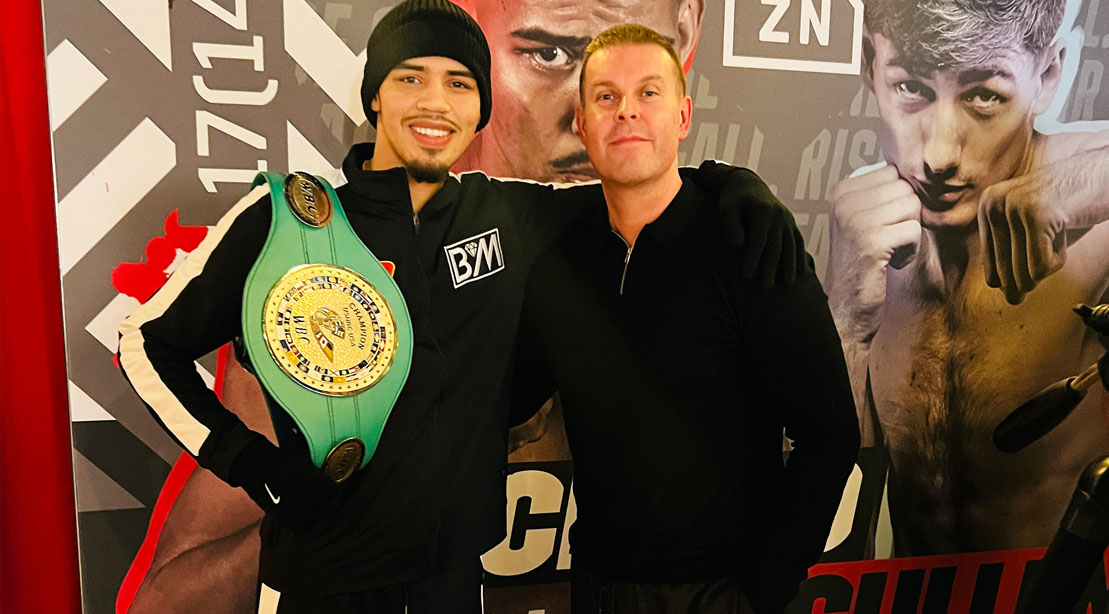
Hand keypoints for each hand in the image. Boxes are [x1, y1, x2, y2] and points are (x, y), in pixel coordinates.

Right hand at [229, 436, 339, 534]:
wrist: (258, 466)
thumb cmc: (280, 460)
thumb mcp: (304, 461)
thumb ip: (316, 472)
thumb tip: (326, 476)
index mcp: (321, 481)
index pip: (336, 494)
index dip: (330, 494)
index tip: (325, 493)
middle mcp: (314, 496)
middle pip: (327, 508)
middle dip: (322, 505)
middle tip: (313, 502)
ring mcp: (301, 509)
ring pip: (318, 520)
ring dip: (313, 516)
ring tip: (306, 511)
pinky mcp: (288, 520)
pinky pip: (305, 530)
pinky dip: (303, 527)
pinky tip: (298, 520)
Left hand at [692, 161, 807, 286]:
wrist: (747, 183)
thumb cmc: (732, 199)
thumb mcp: (726, 208)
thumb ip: (730, 225)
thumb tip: (738, 244)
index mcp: (762, 212)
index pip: (758, 241)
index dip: (752, 259)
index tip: (746, 276)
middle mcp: (778, 216)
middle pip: (775, 246)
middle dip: (771, 268)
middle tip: (766, 287)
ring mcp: (786, 218)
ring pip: (790, 245)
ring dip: (789, 265)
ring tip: (787, 284)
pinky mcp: (790, 221)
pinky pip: (798, 240)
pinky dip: (800, 255)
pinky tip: (801, 271)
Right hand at [828, 164, 921, 340]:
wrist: (849, 305)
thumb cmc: (864, 262)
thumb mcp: (864, 218)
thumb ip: (882, 191)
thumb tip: (916, 166)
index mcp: (841, 189)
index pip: (894, 173)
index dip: (899, 201)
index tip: (881, 226)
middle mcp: (843, 200)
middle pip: (905, 189)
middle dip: (906, 217)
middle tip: (886, 241)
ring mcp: (855, 219)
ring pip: (913, 207)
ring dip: (910, 233)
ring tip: (888, 250)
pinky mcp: (871, 240)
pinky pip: (914, 230)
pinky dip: (911, 250)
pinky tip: (891, 262)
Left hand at [977, 168, 1067, 304]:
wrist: (1104, 172)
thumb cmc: (1072, 205)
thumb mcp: (1032, 226)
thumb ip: (1016, 256)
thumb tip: (1010, 297)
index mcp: (987, 207)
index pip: (990, 266)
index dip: (1011, 281)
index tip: (1025, 284)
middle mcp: (993, 204)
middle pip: (1005, 274)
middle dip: (1028, 280)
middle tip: (1048, 251)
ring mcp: (1013, 208)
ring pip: (1024, 274)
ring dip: (1048, 264)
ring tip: (1059, 232)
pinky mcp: (1036, 215)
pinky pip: (1040, 268)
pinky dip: (1057, 260)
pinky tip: (1065, 231)